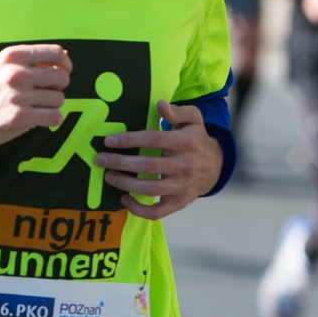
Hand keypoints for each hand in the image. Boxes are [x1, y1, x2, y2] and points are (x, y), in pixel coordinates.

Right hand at [0, 44, 71, 151]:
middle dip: (58, 88)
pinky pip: (55, 117)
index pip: (56, 53)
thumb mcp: (2, 65)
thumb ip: (30, 60)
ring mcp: (18, 95)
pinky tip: (39, 118)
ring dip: (52, 106)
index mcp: (13, 55)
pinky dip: (52, 119)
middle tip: (46, 93)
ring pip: (59, 99)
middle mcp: (15, 72)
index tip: (63, 72)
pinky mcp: (20, 116)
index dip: (66, 64)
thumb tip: (64, 56)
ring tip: (36, 107)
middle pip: (62, 77)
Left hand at [95, 100, 223, 220]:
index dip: (129, 140)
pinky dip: (138, 210)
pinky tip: (124, 199)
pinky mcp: (179, 202)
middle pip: (147, 166)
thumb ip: (177, 111)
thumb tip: (160, 104)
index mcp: (186, 142)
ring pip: (150, 189)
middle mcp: (185, 165)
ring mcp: (182, 186)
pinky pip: (157, 212)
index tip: (109, 141)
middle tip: (100, 160)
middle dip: (120, 163)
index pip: (153, 140)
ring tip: (108, 176)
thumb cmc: (196, 139)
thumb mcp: (193, 119)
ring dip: (125, 184)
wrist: (216, 167)